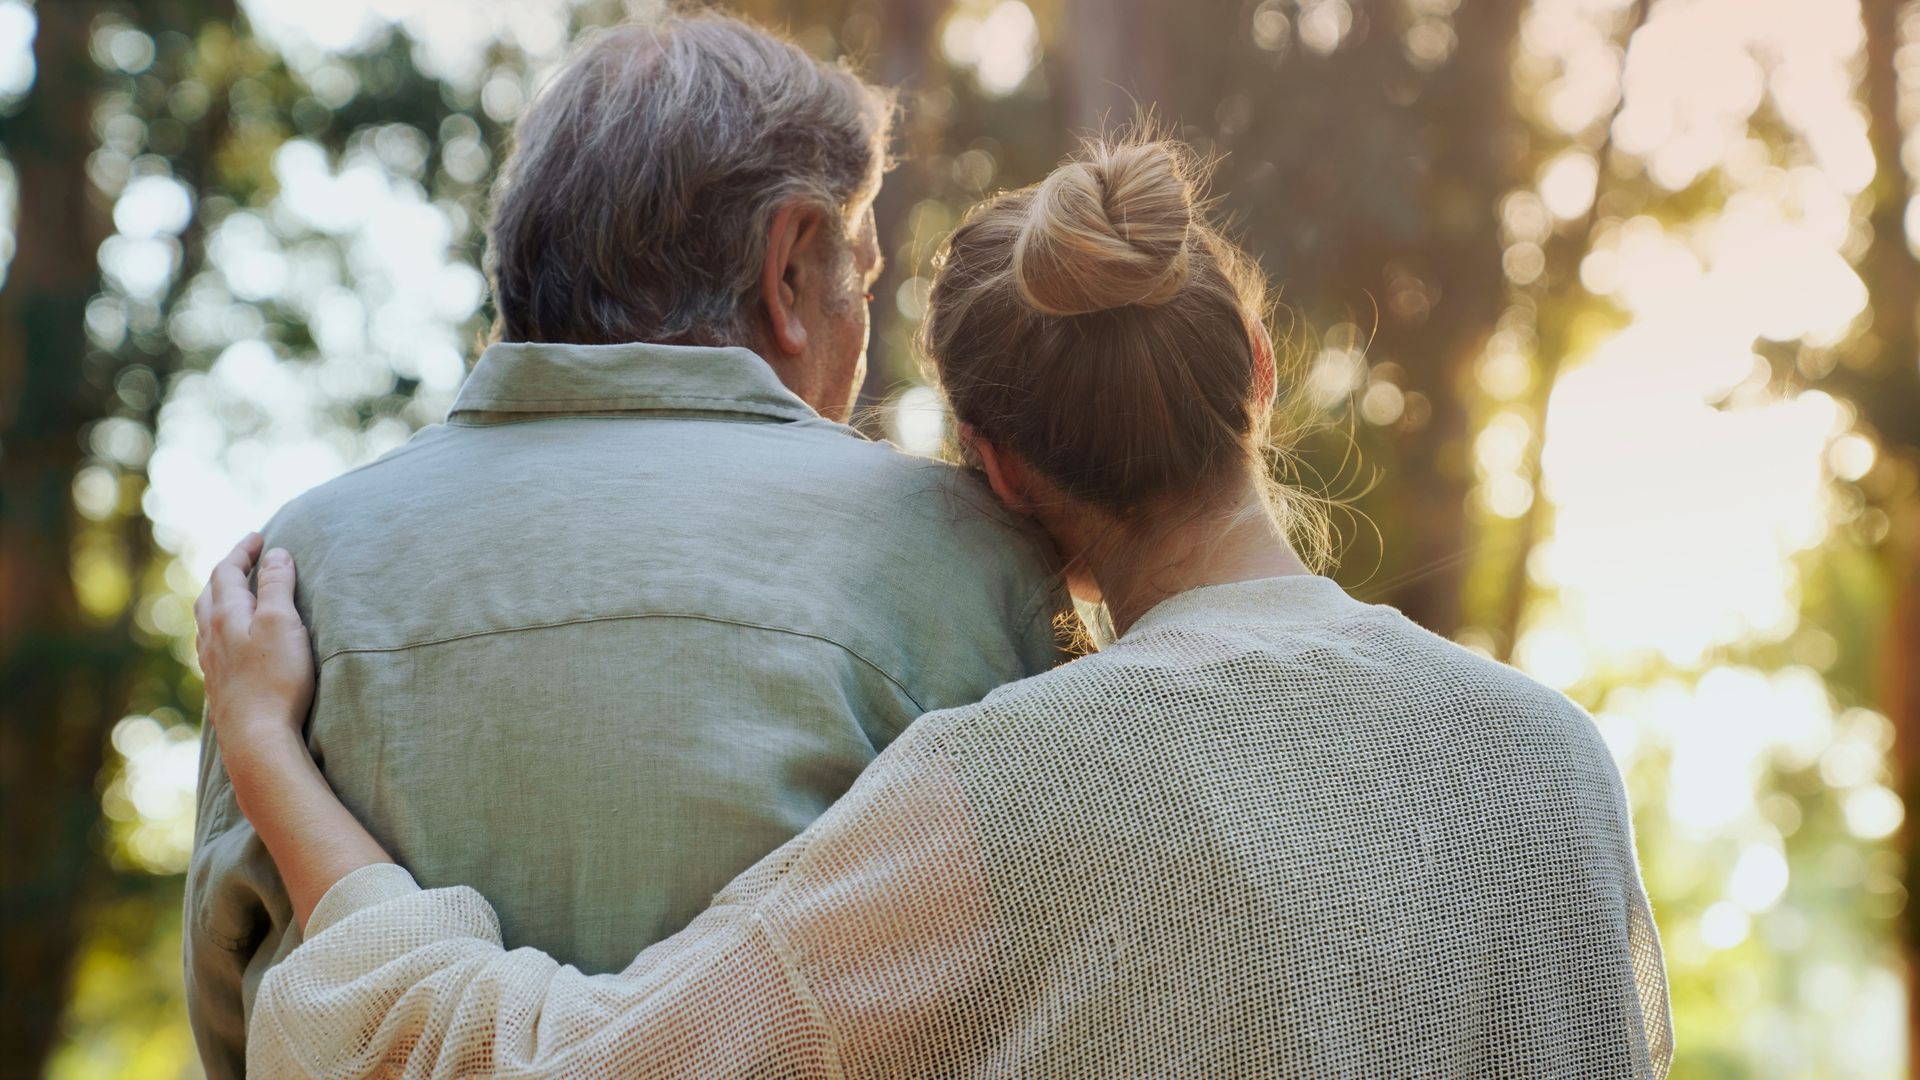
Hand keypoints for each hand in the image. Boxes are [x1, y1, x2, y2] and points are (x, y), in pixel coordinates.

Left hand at [194, 533, 316, 776]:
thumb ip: (278, 586)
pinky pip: (212, 646)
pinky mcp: (219, 686)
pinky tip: (229, 642)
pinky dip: (220, 629)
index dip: (242, 551)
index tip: (258, 537)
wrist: (257, 738)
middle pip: (210, 594)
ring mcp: (212, 663)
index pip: (227, 571)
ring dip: (220, 600)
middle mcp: (211, 636)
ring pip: (206, 621)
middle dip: (227, 572)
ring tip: (234, 596)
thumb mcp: (283, 623)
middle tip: (245, 561)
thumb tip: (275, 554)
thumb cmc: (275, 679)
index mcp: (226, 614)